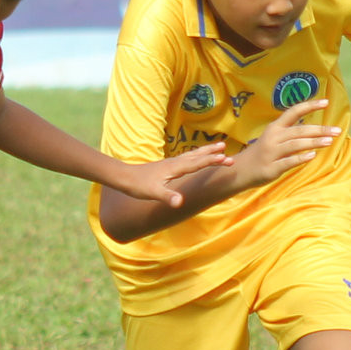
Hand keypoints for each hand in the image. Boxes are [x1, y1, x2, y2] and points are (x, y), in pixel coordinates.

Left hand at [106, 142, 232, 207]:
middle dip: (212, 153)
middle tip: (226, 149)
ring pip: (192, 154)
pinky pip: (187, 158)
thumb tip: (179, 203)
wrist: (124, 177)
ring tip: (218, 146)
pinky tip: (196, 156)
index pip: (197, 163)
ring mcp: (171, 163)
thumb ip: (167, 197)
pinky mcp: (167, 166)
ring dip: (206, 151)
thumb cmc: (138, 186)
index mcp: (174, 168)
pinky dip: (196, 155)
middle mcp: (174, 163)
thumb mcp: (153, 193)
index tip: (226, 158)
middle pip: (197, 155)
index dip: (212, 161)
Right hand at [233, 99, 340, 189]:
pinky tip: (312, 156)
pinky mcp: (271, 168)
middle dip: (319, 129)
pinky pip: (288, 162)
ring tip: (329, 142)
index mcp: (275, 127)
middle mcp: (273, 137)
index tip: (326, 102)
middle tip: (337, 130)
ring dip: (313, 142)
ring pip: (295, 145)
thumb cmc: (263, 152)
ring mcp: (271, 153)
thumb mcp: (274, 138)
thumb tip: (315, 130)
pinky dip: (300, 158)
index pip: (293, 112)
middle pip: (299, 130)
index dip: (309, 105)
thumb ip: (291, 133)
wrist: (240, 170)